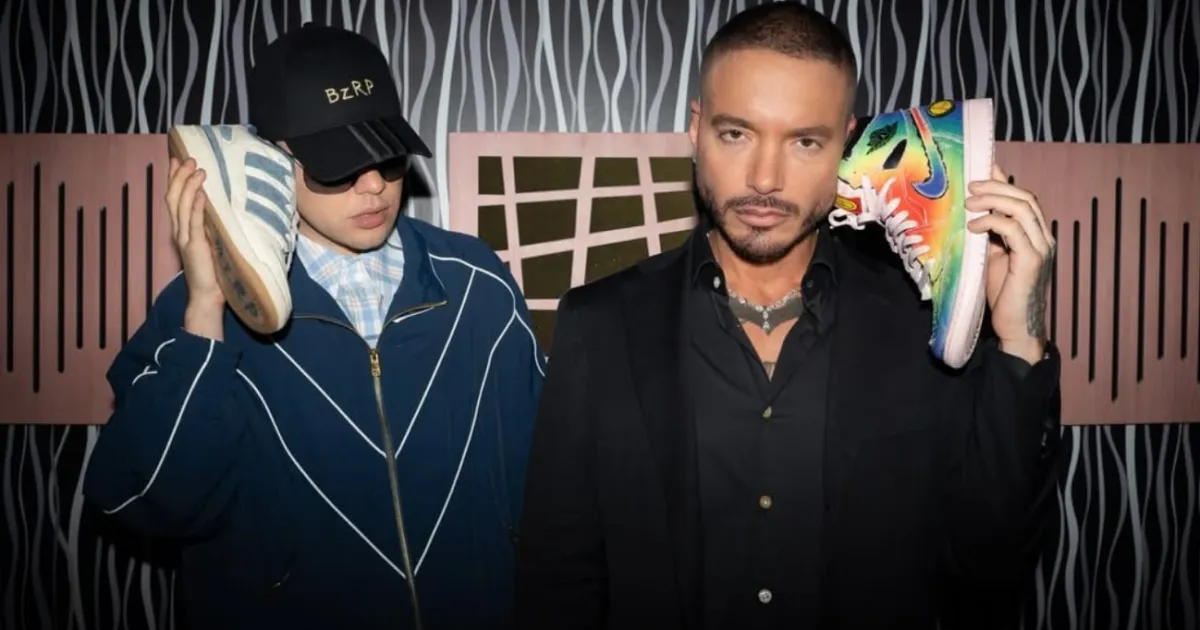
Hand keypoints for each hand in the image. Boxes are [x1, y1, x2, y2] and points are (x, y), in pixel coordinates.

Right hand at [166, 157, 225, 339]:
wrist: (207, 297)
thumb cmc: (215, 270)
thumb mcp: (213, 241)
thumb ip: (212, 225)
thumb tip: (223, 206)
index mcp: (182, 229)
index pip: (174, 198)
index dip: (174, 177)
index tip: (177, 158)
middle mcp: (179, 231)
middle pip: (173, 197)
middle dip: (179, 175)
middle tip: (188, 157)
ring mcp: (185, 239)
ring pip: (180, 205)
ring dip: (188, 185)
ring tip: (197, 168)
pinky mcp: (194, 247)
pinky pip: (194, 222)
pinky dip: (196, 206)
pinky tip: (200, 192)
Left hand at [965, 164, 1054, 364]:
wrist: (1016, 327)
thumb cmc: (1003, 293)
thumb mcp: (994, 256)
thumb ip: (991, 232)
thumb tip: (977, 209)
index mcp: (1037, 235)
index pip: (1025, 199)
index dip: (1004, 182)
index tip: (981, 171)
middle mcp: (1044, 238)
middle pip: (1026, 198)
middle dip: (997, 186)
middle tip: (970, 185)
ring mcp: (1041, 248)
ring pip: (1022, 208)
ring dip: (993, 200)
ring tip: (969, 201)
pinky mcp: (1032, 260)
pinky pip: (1013, 229)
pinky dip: (992, 222)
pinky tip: (973, 226)